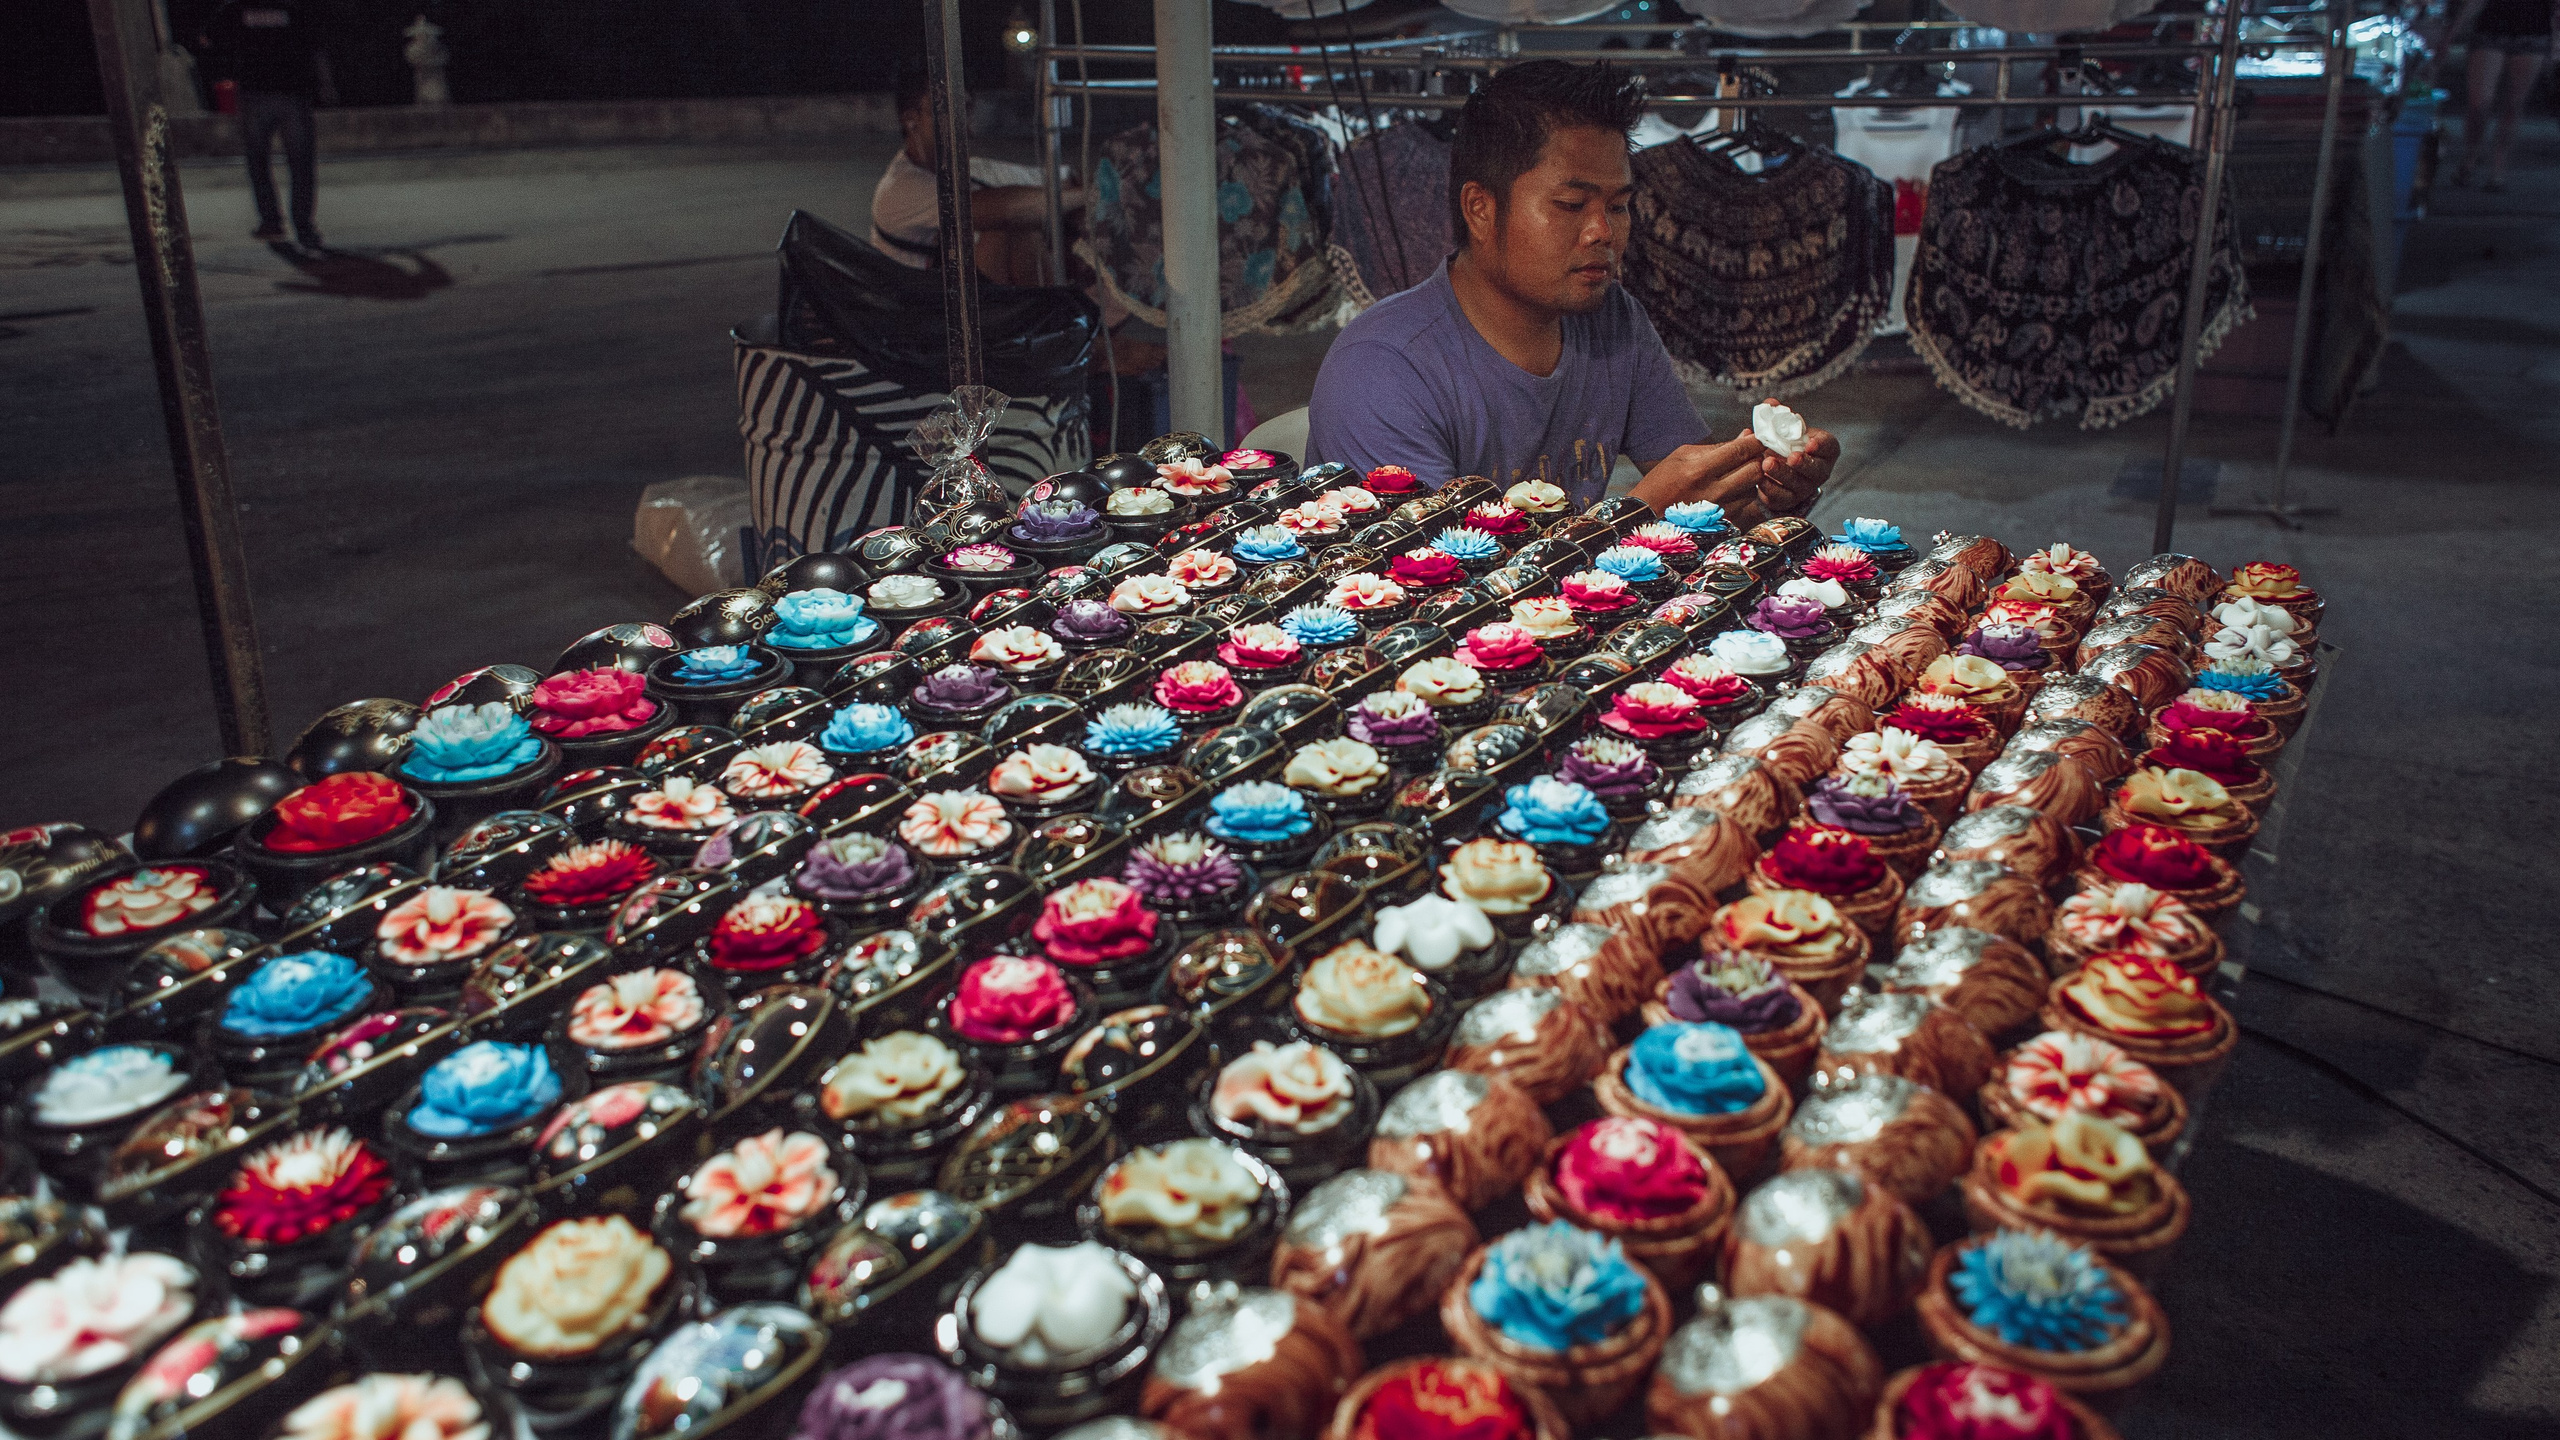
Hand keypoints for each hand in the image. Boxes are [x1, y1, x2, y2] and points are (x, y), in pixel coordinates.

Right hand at [1629, 433, 1769, 520]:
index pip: (1739, 451)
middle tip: (1751, 454)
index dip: (1755, 441)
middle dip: (1757, 459)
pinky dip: (1742, 494)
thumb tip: (1745, 436)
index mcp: (1698, 471)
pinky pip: (1745, 505)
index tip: (1760, 436)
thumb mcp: (1681, 457)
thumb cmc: (1661, 484)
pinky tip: (1730, 490)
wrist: (1646, 520)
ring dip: (1750, 479)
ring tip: (1736, 474)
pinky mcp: (1723, 524)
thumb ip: (1716, 447)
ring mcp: (1720, 512)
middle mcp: (1712, 493)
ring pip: (1753, 489)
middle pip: (1754, 471)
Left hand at [1752, 427, 1836, 517]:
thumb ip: (1775, 422)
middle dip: (1804, 463)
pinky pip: (1780, 496)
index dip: (1821, 445)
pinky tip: (1760, 479)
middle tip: (1792, 457)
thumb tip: (1762, 415)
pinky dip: (1769, 487)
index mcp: (1823, 450)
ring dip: (1782, 474)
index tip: (1810, 443)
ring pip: (1797, 484)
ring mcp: (1804, 487)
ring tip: (1768, 464)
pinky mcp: (1787, 499)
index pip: (1829, 446)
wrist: (1771, 466)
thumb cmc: (1782, 444)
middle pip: (1816, 469)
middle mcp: (1819, 470)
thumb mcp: (1783, 431)